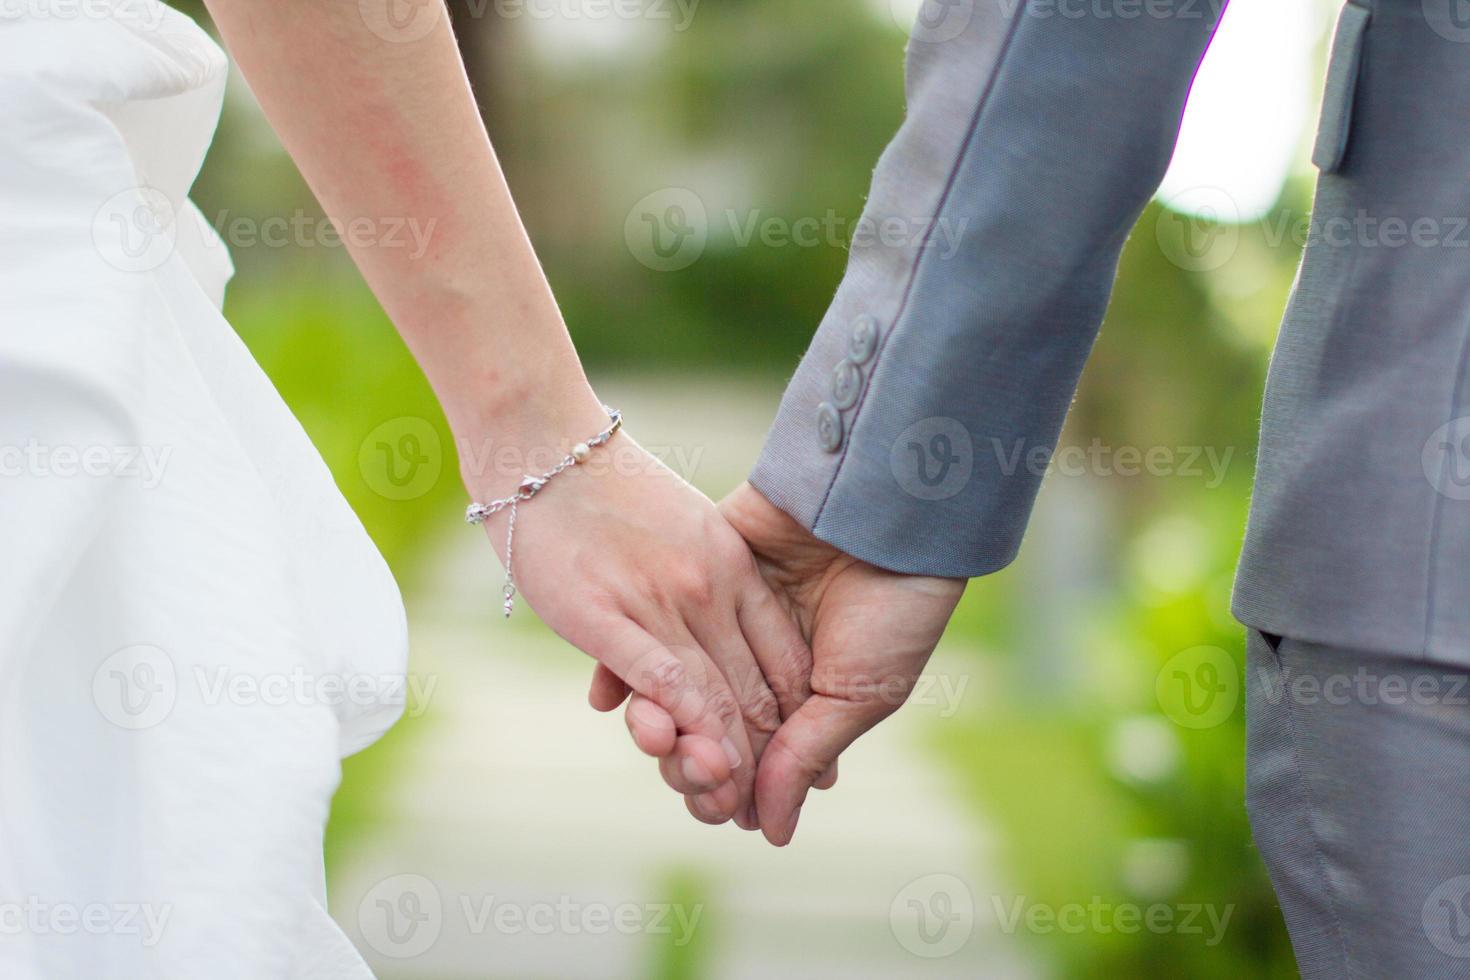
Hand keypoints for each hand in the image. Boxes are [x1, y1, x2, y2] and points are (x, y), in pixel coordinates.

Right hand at [469, 407, 811, 830]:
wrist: (541, 446)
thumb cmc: (604, 488)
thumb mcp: (684, 526)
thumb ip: (707, 578)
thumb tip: (714, 633)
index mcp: (733, 563)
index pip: (782, 656)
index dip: (796, 715)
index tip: (801, 759)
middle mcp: (709, 586)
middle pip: (754, 688)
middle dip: (765, 756)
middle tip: (767, 806)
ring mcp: (661, 601)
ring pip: (713, 697)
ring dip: (725, 762)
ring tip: (731, 807)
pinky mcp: (607, 616)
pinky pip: (663, 681)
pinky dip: (686, 727)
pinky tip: (694, 761)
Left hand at [617, 481, 964, 843]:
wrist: (888, 511)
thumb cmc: (896, 610)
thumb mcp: (858, 695)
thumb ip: (801, 757)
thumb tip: (766, 832)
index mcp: (798, 693)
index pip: (746, 756)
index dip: (727, 786)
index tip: (721, 809)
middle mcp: (752, 657)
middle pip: (698, 726)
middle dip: (687, 758)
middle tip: (691, 774)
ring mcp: (720, 612)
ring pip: (667, 681)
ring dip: (652, 718)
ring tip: (653, 737)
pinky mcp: (695, 568)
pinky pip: (644, 621)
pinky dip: (623, 659)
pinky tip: (611, 695)